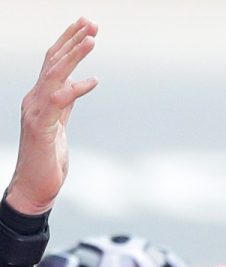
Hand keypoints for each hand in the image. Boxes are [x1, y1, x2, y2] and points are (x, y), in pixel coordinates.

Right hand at [5, 17, 97, 214]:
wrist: (34, 187)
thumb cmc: (48, 157)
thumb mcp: (60, 123)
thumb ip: (66, 102)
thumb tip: (78, 82)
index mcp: (40, 96)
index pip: (53, 61)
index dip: (69, 41)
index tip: (88, 25)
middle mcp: (35, 99)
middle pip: (52, 61)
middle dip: (72, 39)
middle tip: (92, 22)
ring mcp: (36, 112)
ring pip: (53, 75)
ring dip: (73, 55)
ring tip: (92, 39)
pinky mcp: (41, 128)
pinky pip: (59, 103)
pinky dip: (76, 89)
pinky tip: (94, 81)